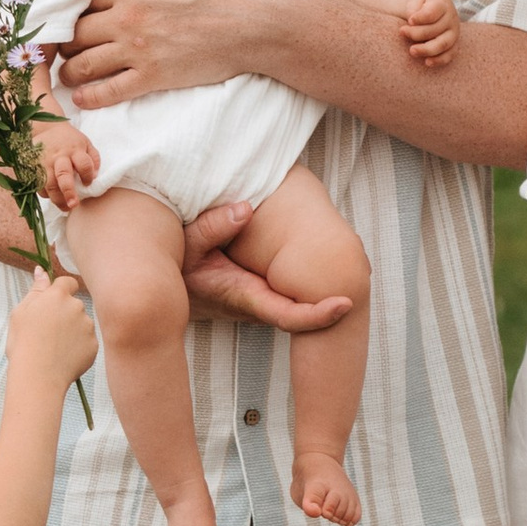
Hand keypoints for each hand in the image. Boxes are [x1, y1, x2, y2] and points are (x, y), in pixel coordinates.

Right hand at [8, 272, 98, 390]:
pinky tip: (63, 357)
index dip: (61, 291)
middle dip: (65, 314)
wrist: (38, 375)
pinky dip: (78, 348)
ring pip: (82, 324)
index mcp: (58, 296)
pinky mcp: (94, 346)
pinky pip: (87, 342)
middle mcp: (77, 307)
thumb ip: (36, 290)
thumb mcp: (21, 313)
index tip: (52, 304)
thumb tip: (41, 270)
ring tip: (54, 348)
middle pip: (75, 304)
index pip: (68, 282)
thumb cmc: (23, 343)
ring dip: (72, 331)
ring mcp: (88, 327)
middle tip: (47, 332)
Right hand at [40, 127, 98, 206]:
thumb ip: (93, 158)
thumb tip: (95, 176)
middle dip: (69, 192)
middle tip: (74, 204)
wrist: (46, 128)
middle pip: (63, 175)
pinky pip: (38, 185)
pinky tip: (53, 197)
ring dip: (57, 199)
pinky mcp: (33, 167)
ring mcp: (44, 162)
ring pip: (49, 184)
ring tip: (65, 208)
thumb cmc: (70, 140)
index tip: (88, 183)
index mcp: (74, 150)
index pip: (84, 164)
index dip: (88, 175)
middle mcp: (59, 156)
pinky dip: (45, 194)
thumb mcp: (85, 143)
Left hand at [59, 0, 288, 107]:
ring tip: (68, 73)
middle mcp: (126, 18)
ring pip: (85, 64)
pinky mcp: (153, 77)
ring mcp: (137, 50)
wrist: (255, 20)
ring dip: (71, 70)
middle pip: (77, 33)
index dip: (74, 6)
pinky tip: (82, 98)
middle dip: (66, 40)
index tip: (73, 13)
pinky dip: (91, 97)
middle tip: (65, 46)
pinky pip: (111, 91)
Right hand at [180, 199, 355, 334]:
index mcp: (243, 296)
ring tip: (358, 265)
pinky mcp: (261, 293)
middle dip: (334, 301)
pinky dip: (311, 283)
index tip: (345, 304)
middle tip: (366, 274)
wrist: (160, 291)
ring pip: (299, 302)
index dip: (318, 316)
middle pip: (303, 312)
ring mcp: (260, 303)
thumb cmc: (172, 267)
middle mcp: (257, 305)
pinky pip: (291, 294)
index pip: (288, 316)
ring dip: (324, 290)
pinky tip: (329, 263)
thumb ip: (212, 227)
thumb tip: (245, 209)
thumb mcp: (184, 245)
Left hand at [398, 0, 460, 68]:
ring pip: (443, 44)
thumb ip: (414, 7)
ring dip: (427, 49)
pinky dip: (439, 60)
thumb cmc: (419, 2)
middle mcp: (450, 18)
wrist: (428, 5)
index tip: (409, 20)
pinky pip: (449, 55)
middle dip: (417, 33)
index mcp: (442, 4)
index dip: (421, 18)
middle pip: (436, 29)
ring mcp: (453, 33)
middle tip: (402, 32)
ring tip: (412, 51)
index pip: (433, 12)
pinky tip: (427, 62)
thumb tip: (412, 22)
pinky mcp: (452, 45)